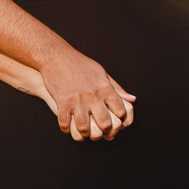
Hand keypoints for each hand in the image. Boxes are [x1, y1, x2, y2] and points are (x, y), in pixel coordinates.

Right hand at [0, 66, 132, 141]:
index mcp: (105, 88)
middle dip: (104, 130)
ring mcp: (77, 100)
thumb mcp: (102, 72)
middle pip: (105, 123)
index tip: (114, 120)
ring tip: (83, 130)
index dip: (119, 119)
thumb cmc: (80, 64)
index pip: (120, 112)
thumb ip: (117, 88)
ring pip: (84, 127)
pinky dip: (66, 129)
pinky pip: (65, 123)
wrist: (56, 56)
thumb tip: (132, 100)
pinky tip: (67, 127)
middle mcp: (93, 95)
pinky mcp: (62, 102)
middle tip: (99, 130)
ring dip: (84, 132)